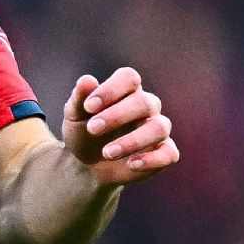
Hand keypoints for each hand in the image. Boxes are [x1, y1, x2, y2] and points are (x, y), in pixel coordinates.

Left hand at [62, 67, 178, 186]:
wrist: (87, 165)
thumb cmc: (83, 132)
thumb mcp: (74, 116)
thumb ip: (79, 98)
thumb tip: (86, 80)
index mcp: (126, 90)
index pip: (129, 78)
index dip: (111, 89)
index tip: (88, 107)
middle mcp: (147, 106)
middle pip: (144, 102)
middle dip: (117, 116)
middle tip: (92, 129)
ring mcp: (157, 129)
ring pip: (158, 128)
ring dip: (132, 141)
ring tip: (106, 153)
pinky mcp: (165, 153)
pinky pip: (169, 154)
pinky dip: (151, 160)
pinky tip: (130, 164)